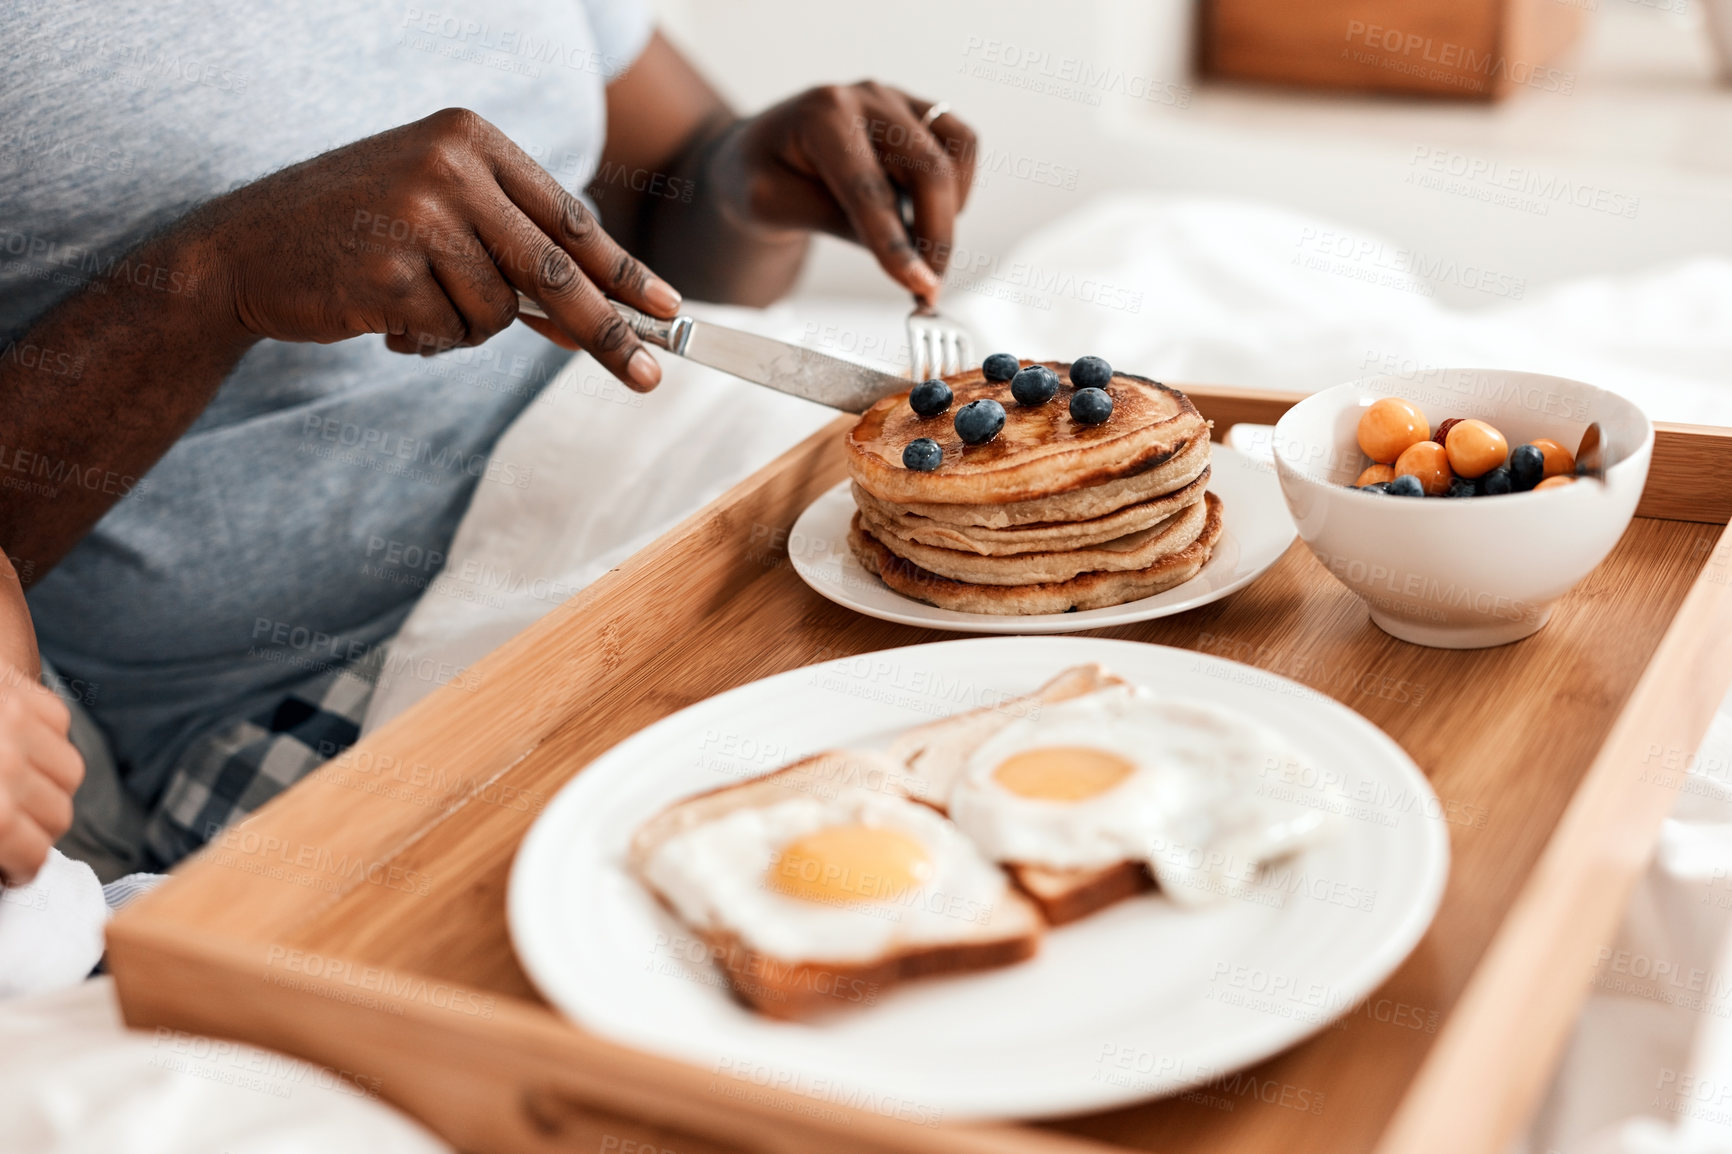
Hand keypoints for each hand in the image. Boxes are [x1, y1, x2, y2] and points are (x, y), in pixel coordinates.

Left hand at [0, 678, 82, 886]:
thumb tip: (1, 867)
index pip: (34, 856)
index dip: (19, 869)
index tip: (8, 870)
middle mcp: (8, 767)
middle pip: (59, 817)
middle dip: (34, 830)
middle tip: (8, 832)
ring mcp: (19, 724)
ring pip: (70, 773)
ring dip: (47, 785)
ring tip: (13, 786)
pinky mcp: (26, 693)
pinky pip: (61, 728)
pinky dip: (44, 741)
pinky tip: (13, 746)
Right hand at [194, 107, 682, 389]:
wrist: (240, 250)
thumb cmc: (352, 234)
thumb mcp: (437, 215)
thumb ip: (511, 250)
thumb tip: (594, 314)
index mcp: (470, 139)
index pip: (568, 217)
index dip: (623, 270)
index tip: (667, 309)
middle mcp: (450, 165)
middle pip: (555, 271)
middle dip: (606, 332)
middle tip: (647, 377)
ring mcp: (419, 215)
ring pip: (499, 312)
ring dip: (466, 329)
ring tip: (413, 303)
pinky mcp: (390, 270)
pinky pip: (451, 333)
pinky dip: (428, 340)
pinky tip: (382, 314)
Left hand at [713, 83, 976, 302]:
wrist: (754, 151)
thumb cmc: (756, 176)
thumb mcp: (772, 207)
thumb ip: (835, 224)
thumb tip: (905, 262)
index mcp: (822, 116)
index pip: (870, 189)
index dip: (897, 244)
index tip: (921, 287)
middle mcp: (866, 97)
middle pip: (928, 169)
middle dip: (936, 237)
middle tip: (928, 288)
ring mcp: (895, 99)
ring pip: (955, 153)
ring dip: (951, 210)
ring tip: (923, 250)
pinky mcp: (915, 110)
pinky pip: (961, 144)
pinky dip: (958, 185)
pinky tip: (928, 215)